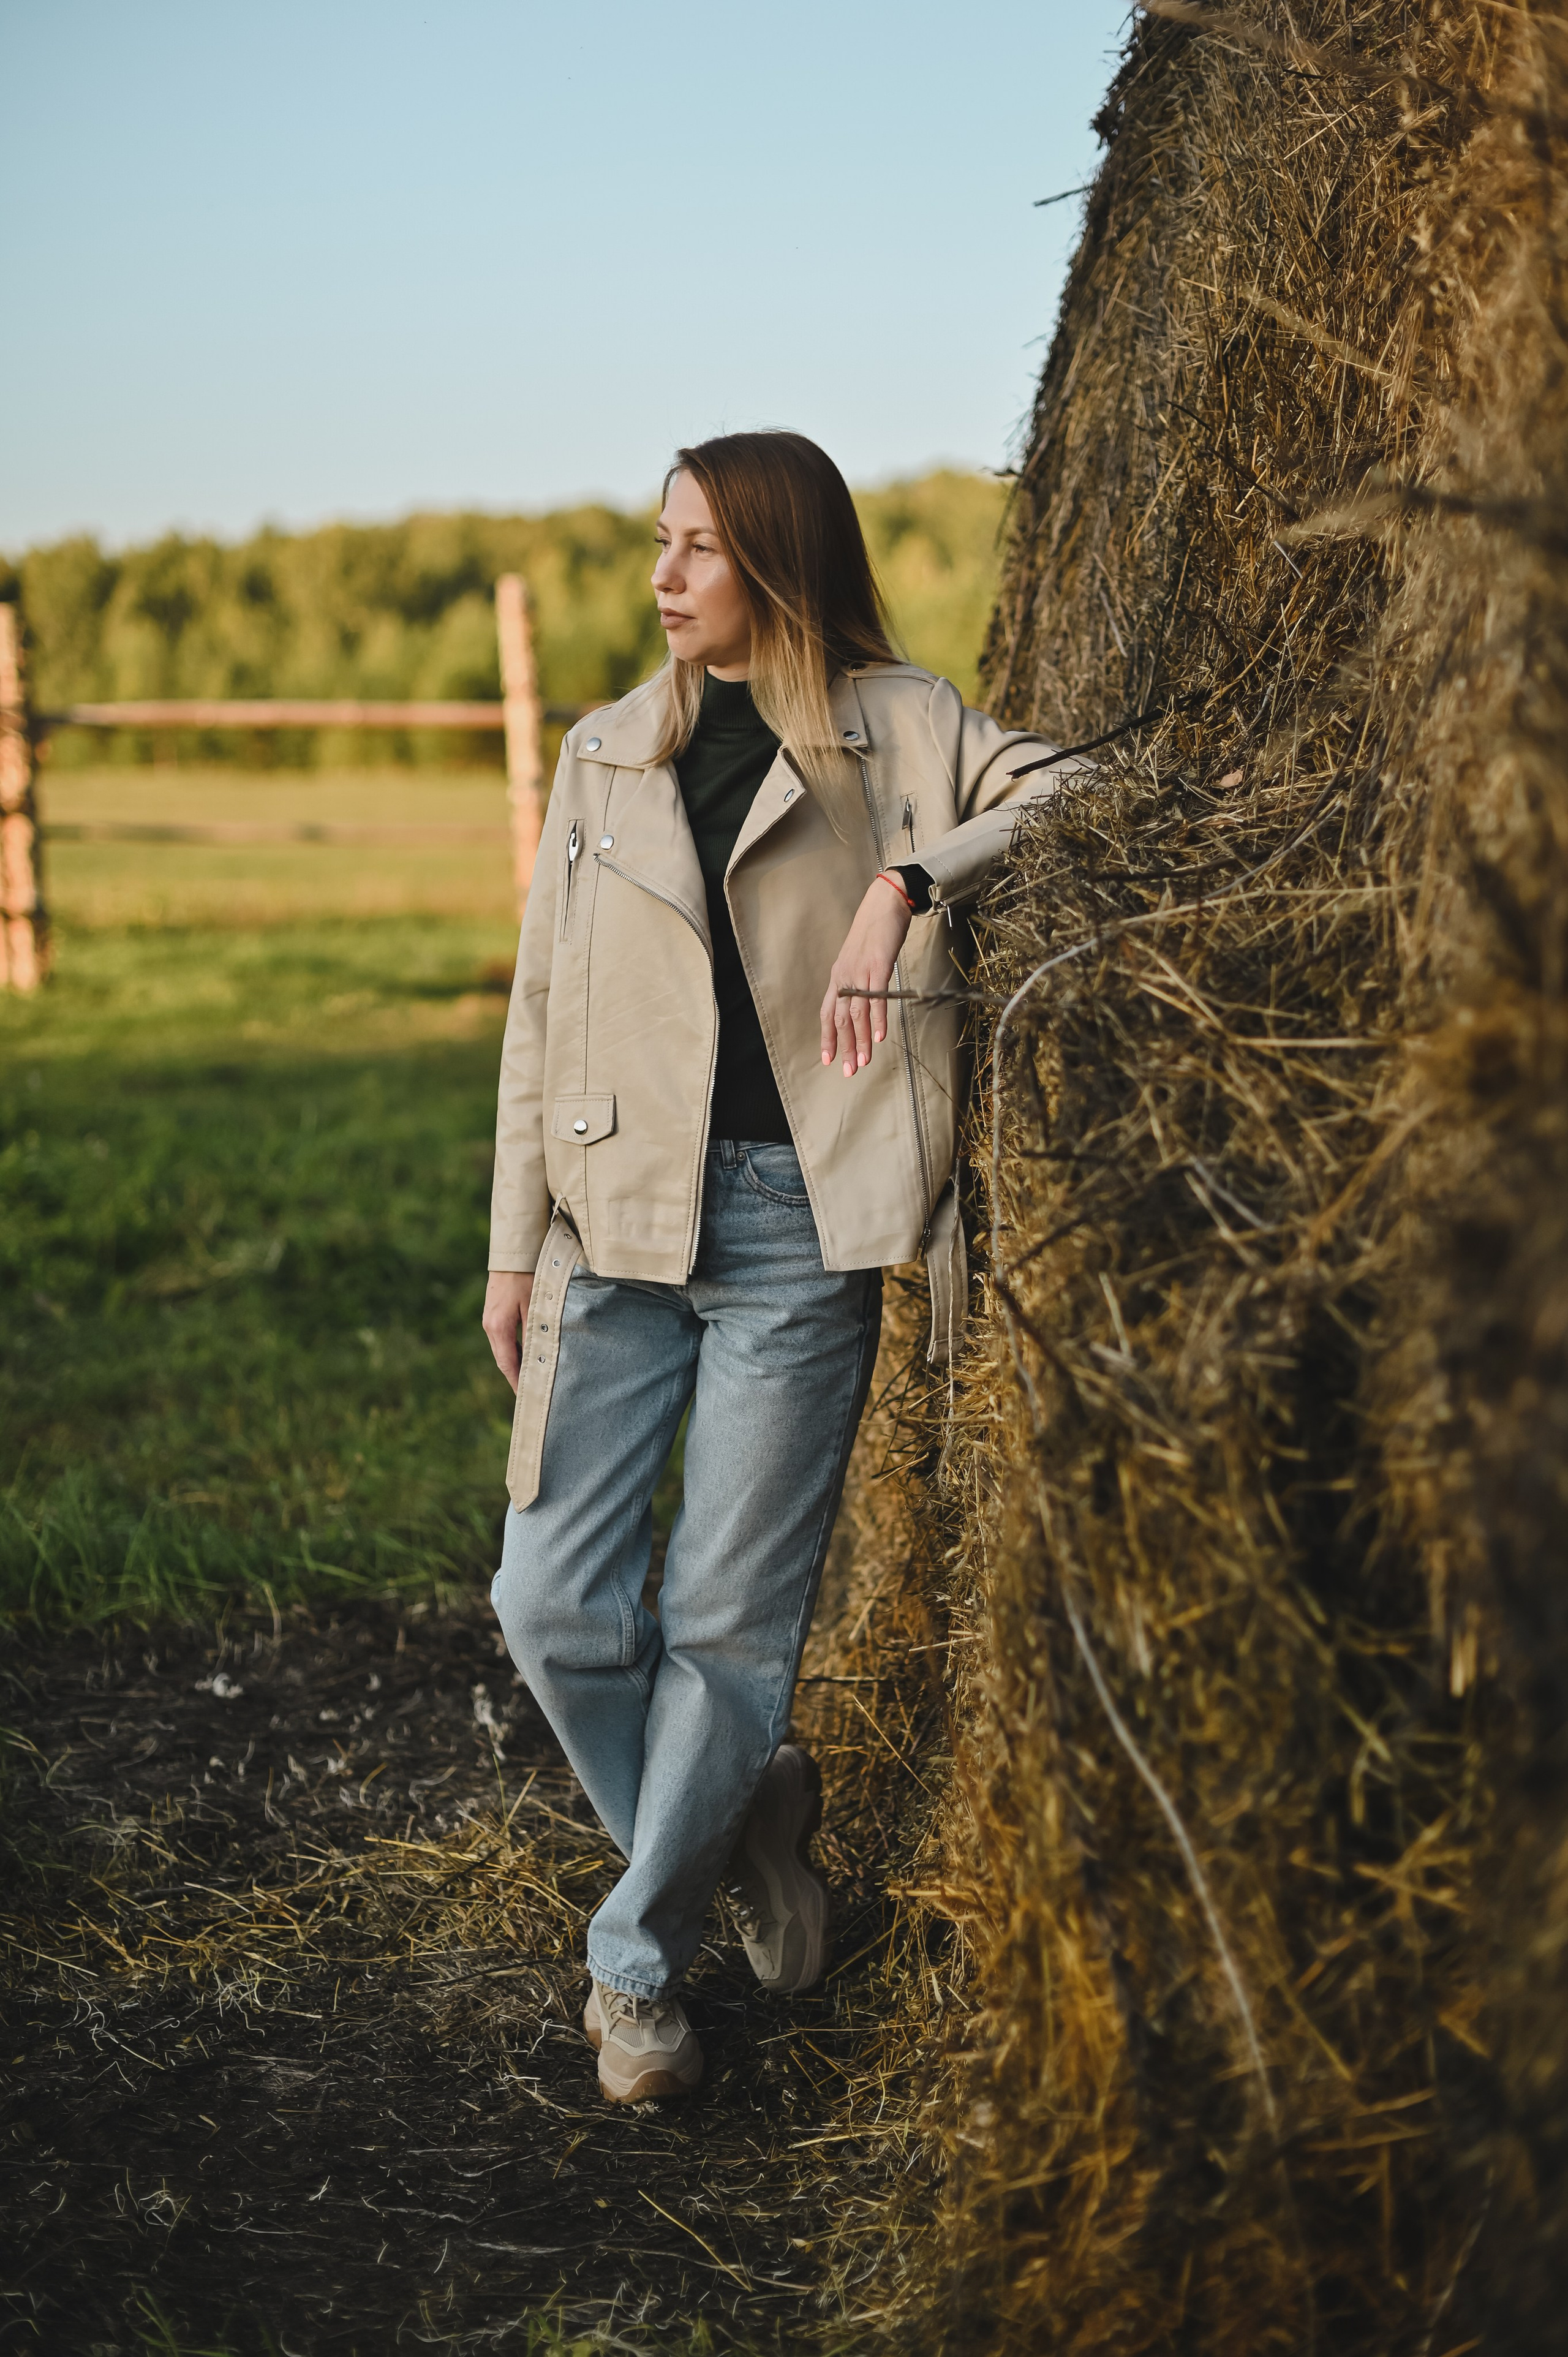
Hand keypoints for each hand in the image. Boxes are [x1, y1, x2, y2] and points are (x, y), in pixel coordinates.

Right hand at [482, 1270, 534, 1393]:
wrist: (513, 1254)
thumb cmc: (528, 1277)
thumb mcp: (535, 1306)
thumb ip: (535, 1333)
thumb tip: (539, 1359)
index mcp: (498, 1327)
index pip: (508, 1365)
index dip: (518, 1383)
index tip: (528, 1398)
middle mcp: (490, 1326)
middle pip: (503, 1360)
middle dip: (516, 1377)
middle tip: (532, 1393)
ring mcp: (489, 1320)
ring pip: (502, 1350)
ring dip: (516, 1364)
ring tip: (532, 1377)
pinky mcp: (493, 1314)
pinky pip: (502, 1339)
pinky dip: (513, 1350)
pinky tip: (527, 1354)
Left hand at [820, 875, 913, 1079]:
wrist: (884, 904)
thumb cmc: (874, 932)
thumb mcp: (860, 959)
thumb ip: (858, 981)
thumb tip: (862, 1003)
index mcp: (838, 976)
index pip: (828, 1013)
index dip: (827, 1037)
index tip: (828, 1059)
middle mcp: (844, 977)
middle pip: (841, 1019)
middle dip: (844, 1048)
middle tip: (848, 1072)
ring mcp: (860, 972)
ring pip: (858, 1014)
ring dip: (861, 1041)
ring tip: (863, 1062)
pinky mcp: (878, 967)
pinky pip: (876, 998)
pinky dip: (877, 1019)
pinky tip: (879, 1037)